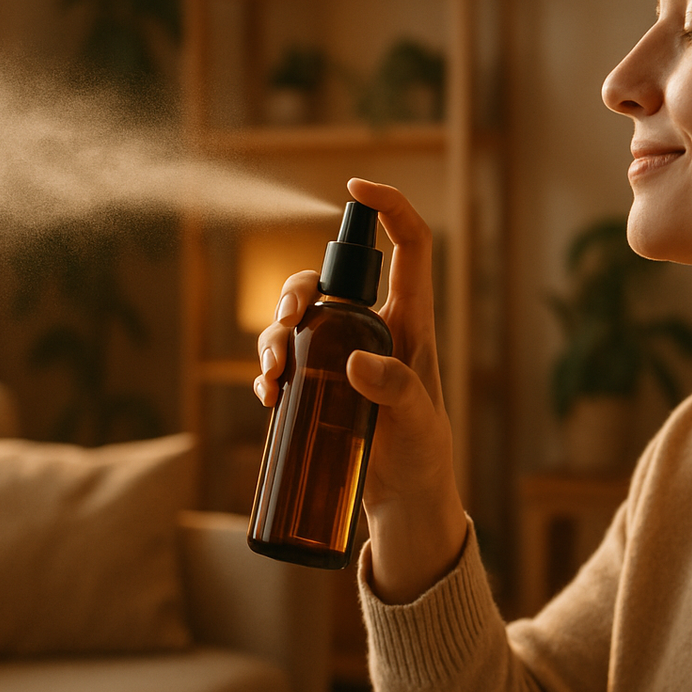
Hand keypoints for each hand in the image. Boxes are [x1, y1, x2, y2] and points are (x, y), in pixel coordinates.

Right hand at [254, 178, 466, 603]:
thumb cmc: (423, 459)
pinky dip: (268, 372)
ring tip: (272, 381)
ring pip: (296, 321)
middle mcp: (373, 329)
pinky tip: (268, 399)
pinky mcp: (320, 387)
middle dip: (295, 292)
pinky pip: (284, 361)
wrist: (404, 503)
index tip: (355, 188)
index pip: (409, 247)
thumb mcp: (418, 425)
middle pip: (326, 281)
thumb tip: (356, 362)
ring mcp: (342, 356)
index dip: (389, 208)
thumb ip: (396, 391)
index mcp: (410, 321)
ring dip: (272, 338)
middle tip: (288, 326)